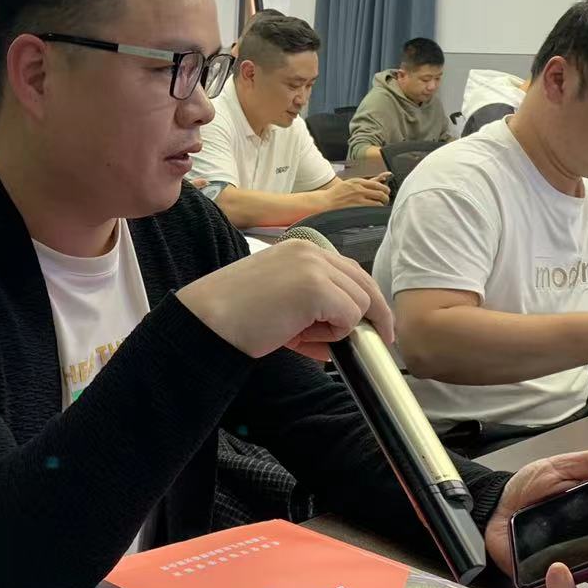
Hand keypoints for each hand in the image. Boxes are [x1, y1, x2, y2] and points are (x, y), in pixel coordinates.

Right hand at [178, 241, 391, 361]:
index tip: (370, 322)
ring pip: (361, 302)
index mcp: (303, 248)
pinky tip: (304, 338)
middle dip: (374, 315)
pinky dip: (335, 335)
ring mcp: (315, 267)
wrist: (209, 320)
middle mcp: (312, 251)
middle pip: (365, 282)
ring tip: (307, 339)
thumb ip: (317, 306)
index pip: (351, 271)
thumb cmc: (237, 313)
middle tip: (378, 339)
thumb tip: (346, 329)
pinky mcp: (316, 288)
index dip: (364, 299)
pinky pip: (349, 317)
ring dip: (341, 328)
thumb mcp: (283, 297)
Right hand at [320, 175, 390, 207]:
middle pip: (380, 192)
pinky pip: (373, 208)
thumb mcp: (350, 183)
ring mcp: (359, 198)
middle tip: (385, 199)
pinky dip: (376, 209)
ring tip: (381, 205)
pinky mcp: (358, 207)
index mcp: (358, 181)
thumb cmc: (337, 193)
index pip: (377, 183)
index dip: (385, 188)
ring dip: (382, 204)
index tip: (386, 191)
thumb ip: (363, 183)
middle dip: (386, 197)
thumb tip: (379, 178)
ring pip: (379, 201)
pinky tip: (375, 210)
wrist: (326, 201)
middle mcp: (360, 189)